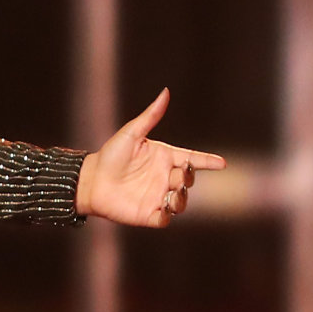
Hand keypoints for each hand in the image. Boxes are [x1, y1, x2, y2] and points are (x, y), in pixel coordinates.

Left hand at [76, 92, 225, 228]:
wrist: (91, 180)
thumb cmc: (111, 154)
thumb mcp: (131, 133)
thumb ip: (150, 115)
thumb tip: (165, 92)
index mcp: (164, 158)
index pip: (192, 159)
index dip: (207, 161)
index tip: (222, 163)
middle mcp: (164, 177)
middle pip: (187, 179)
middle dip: (188, 176)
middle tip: (180, 172)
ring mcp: (158, 197)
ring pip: (181, 201)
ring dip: (181, 198)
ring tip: (173, 192)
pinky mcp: (148, 214)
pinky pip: (164, 219)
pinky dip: (167, 215)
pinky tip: (163, 208)